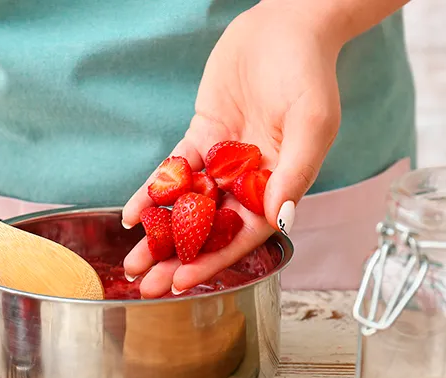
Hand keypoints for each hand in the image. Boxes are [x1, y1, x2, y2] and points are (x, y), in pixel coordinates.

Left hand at [121, 2, 344, 297]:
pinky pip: (174, 171)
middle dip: (178, 259)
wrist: (286, 26)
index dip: (215, 261)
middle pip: (211, 229)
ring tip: (133, 262)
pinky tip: (132, 215)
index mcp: (281, 185)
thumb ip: (296, 173)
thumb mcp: (312, 123)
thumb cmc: (309, 74)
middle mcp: (251, 179)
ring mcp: (224, 160)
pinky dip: (153, 192)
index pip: (245, 235)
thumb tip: (281, 220)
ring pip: (187, 206)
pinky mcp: (202, 136)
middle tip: (146, 285)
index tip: (184, 283)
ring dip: (161, 235)